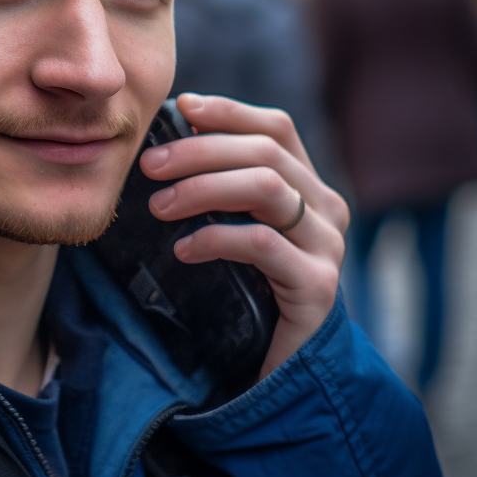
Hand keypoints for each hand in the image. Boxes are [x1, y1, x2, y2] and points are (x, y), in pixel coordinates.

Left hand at [141, 93, 349, 381]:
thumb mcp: (233, 229)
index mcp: (308, 188)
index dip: (230, 111)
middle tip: (149, 166)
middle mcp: (327, 210)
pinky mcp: (317, 286)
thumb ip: (219, 188)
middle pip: (265, 153)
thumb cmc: (248, 292)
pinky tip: (183, 249)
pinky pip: (263, 244)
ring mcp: (328, 247)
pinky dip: (216, 239)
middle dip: (200, 151)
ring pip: (268, 188)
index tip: (182, 107)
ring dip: (203, 188)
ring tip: (159, 207)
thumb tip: (175, 136)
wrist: (284, 370)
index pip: (277, 128)